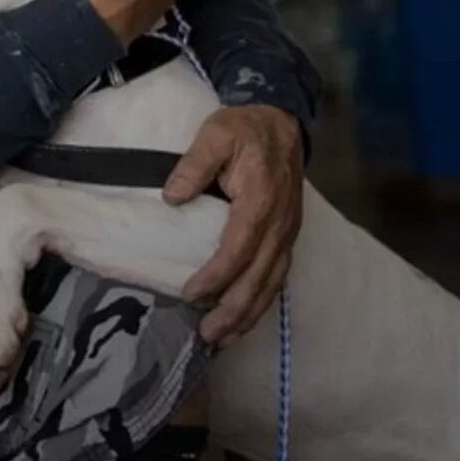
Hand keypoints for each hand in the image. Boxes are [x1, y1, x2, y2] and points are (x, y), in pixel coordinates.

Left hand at [163, 105, 302, 344]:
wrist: (282, 121)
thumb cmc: (244, 128)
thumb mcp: (215, 133)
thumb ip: (193, 164)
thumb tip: (172, 197)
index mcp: (260, 200)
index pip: (238, 248)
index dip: (216, 276)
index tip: (191, 294)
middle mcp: (279, 224)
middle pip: (259, 278)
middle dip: (234, 311)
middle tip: (207, 335)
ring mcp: (287, 233)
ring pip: (271, 284)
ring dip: (248, 315)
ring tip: (222, 339)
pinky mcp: (287, 236)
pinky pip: (276, 277)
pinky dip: (260, 301)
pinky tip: (242, 318)